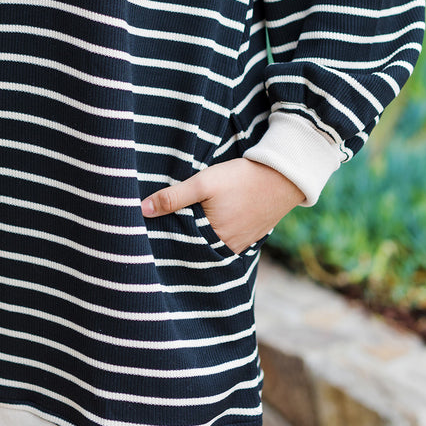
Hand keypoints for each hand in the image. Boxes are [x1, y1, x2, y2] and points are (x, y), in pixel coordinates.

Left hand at [141, 158, 305, 255]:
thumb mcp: (203, 183)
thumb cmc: (241, 178)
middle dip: (180, 237)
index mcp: (213, 240)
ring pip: (210, 243)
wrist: (283, 176)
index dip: (165, 235)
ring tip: (184, 220)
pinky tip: (210, 219)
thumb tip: (142, 210)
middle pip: (195, 245)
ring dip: (198, 234)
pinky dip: (214, 232)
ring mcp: (240, 244)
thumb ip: (173, 197)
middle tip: (162, 225)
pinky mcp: (249, 237)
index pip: (180, 244)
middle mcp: (227, 249)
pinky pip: (224, 239)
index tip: (150, 229)